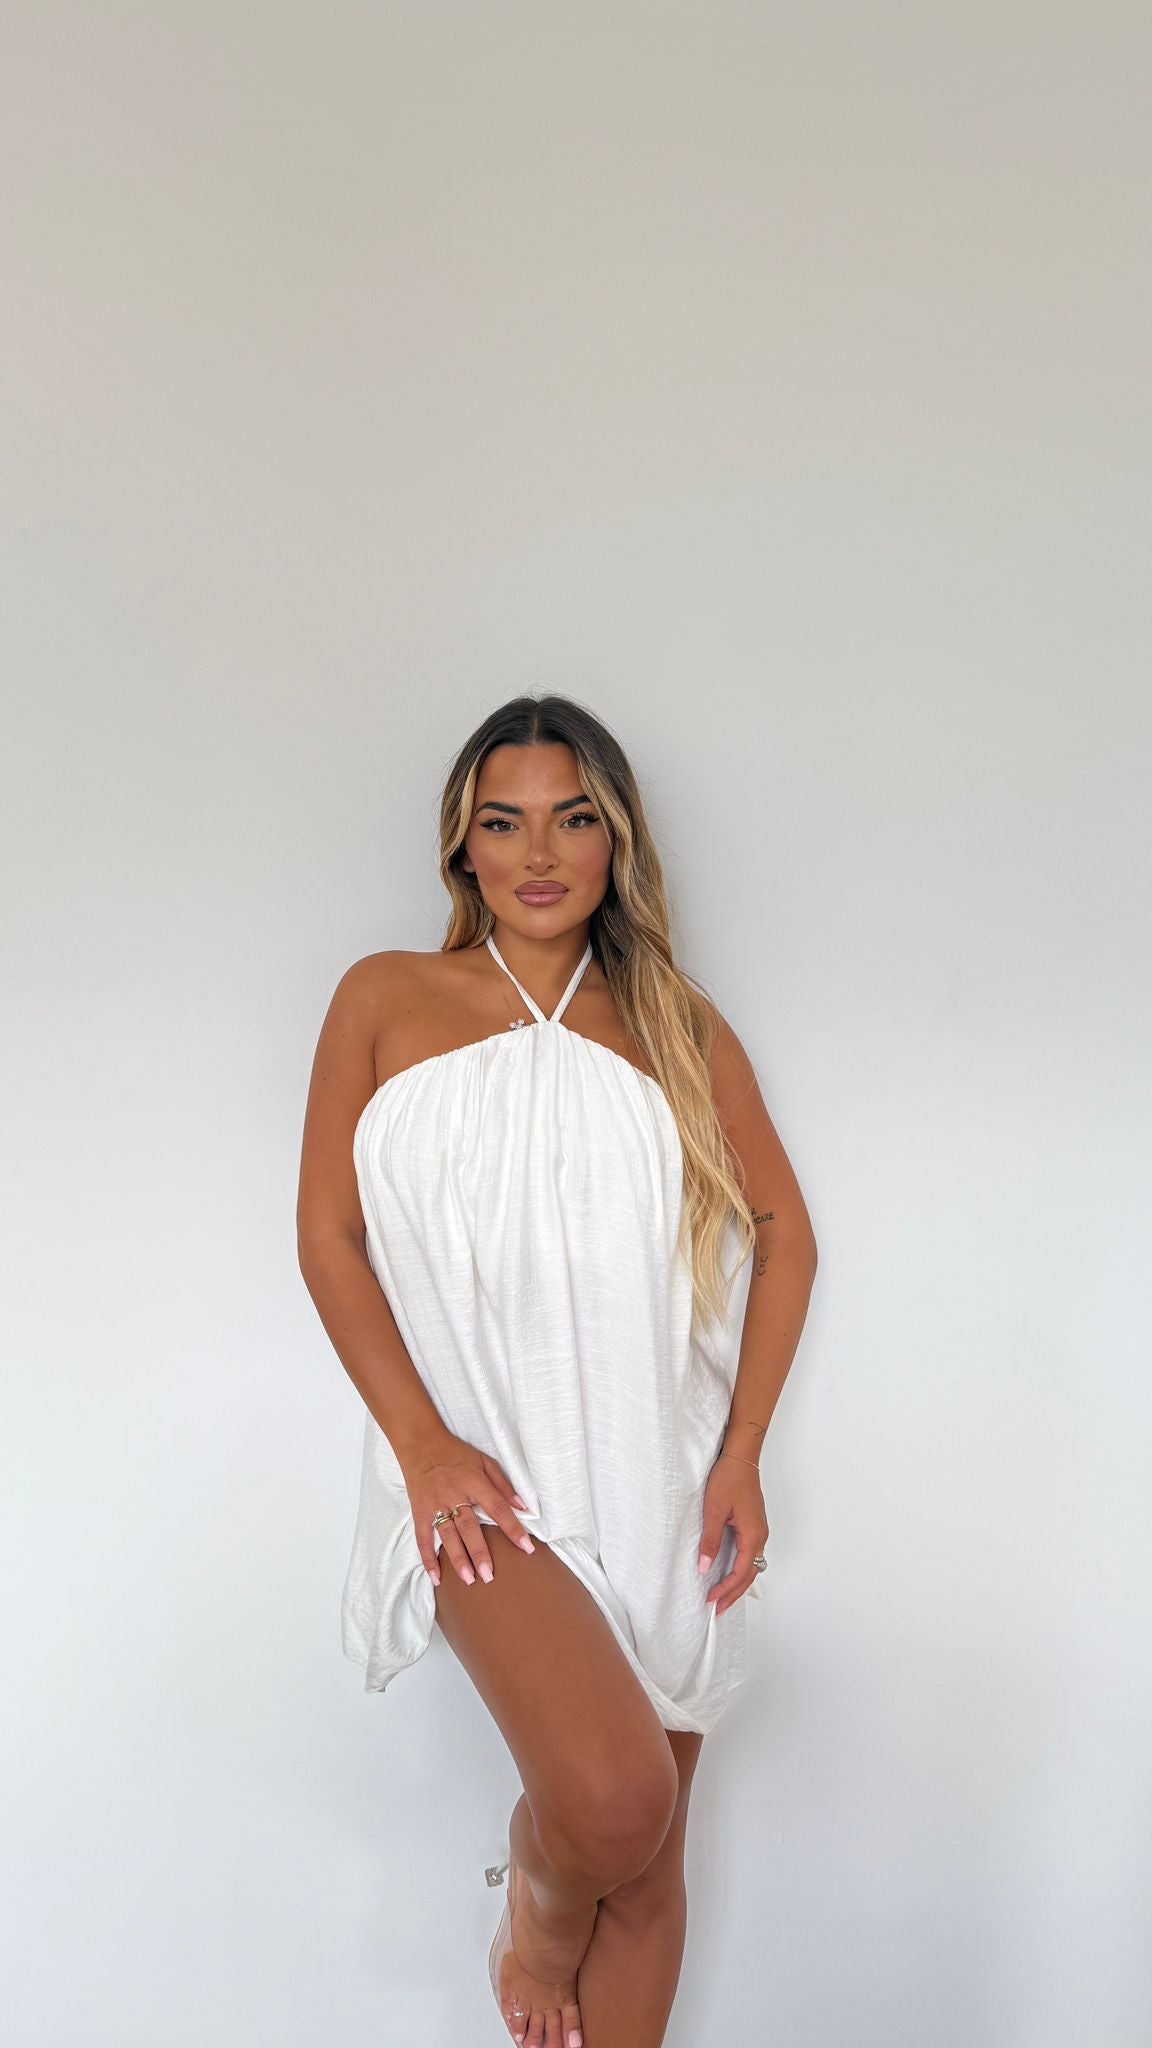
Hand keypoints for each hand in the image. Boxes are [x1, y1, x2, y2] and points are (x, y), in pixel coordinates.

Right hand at [399, 1430, 536, 1587]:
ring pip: (448, 1536)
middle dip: (480, 1552)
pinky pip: (423, 1538)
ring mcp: (435, 1504)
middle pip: (470, 1527)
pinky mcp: (420, 1511)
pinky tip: (436, 1577)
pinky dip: (428, 1558)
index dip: (512, 1528)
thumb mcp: (485, 1462)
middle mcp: (455, 1495)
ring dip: (458, 1559)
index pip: (498, 1507)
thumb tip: (524, 1506)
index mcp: (474, 1482)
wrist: (421, 1444)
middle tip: (490, 1576)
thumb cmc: (457, 1454)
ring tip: (469, 1580)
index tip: (526, 1547)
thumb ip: (504, 1485)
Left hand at [698, 1453, 769, 1615]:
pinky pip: (749, 1554)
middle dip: (734, 1593)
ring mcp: (758, 1530)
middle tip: (717, 1609)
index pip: (740, 1572)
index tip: (710, 1600)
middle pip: (750, 1574)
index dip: (725, 1589)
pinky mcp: (753, 1524)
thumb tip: (706, 1568)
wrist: (740, 1457)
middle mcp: (760, 1536)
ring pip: (751, 1565)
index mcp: (753, 1535)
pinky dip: (740, 1568)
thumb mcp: (714, 1510)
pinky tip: (729, 1571)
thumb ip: (711, 1540)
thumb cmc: (728, 1479)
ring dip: (738, 1582)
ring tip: (723, 1596)